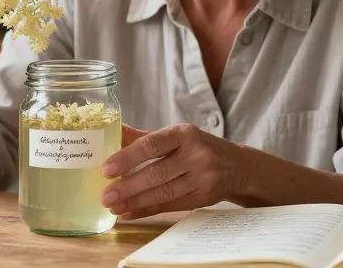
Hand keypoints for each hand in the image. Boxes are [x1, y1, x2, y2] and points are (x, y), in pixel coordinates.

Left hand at [100, 123, 247, 219]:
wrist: (237, 166)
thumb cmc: (197, 147)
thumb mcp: (175, 136)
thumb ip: (144, 137)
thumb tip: (113, 130)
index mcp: (184, 134)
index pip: (152, 145)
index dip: (128, 157)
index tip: (107, 169)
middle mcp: (196, 155)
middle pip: (157, 173)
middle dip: (128, 187)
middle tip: (105, 195)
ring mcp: (202, 178)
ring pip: (163, 193)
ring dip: (135, 202)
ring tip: (112, 206)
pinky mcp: (203, 198)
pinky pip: (170, 207)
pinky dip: (146, 211)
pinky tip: (128, 212)